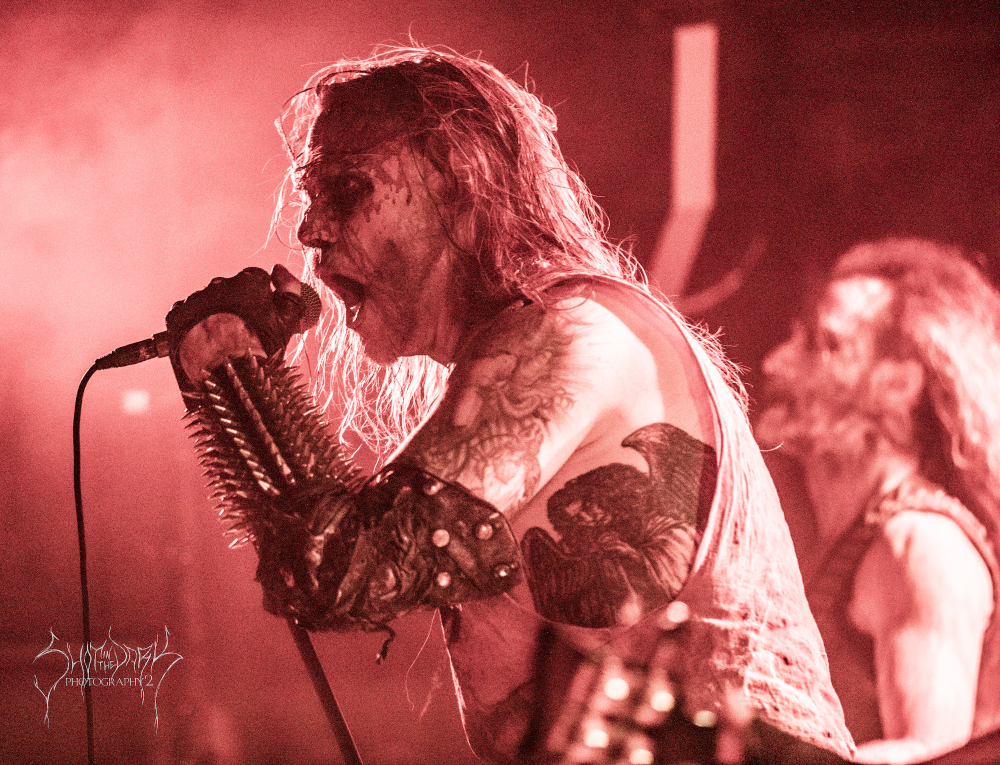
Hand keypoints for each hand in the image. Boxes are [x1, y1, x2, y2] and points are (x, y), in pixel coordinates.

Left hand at [166, 264, 313, 386]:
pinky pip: (186, 311)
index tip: (263, 314)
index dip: (262, 295)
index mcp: (248, 282)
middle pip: (231, 287)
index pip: (257, 277)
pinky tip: (203, 339)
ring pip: (208, 299)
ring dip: (215, 312)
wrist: (227, 376)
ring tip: (222, 339)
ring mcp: (197, 298)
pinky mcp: (178, 315)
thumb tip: (279, 269)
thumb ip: (291, 292)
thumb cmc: (261, 348)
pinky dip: (193, 322)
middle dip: (237, 302)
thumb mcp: (288, 322)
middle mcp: (220, 284)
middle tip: (242, 329)